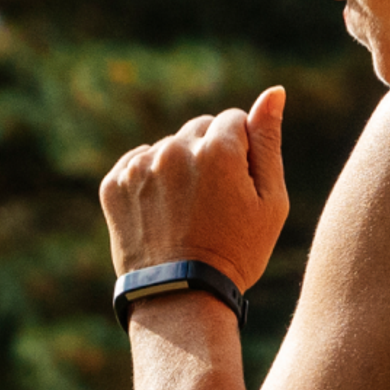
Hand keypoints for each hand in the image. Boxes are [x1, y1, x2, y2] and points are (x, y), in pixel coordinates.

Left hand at [103, 87, 290, 295]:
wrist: (182, 297)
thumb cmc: (237, 252)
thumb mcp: (270, 201)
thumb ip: (269, 141)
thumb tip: (274, 92)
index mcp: (218, 149)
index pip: (233, 120)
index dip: (242, 154)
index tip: (239, 188)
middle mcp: (174, 150)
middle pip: (199, 128)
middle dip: (211, 154)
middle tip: (215, 203)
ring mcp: (140, 167)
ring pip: (169, 147)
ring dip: (180, 167)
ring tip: (187, 212)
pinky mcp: (114, 184)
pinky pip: (139, 163)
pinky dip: (151, 181)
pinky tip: (164, 213)